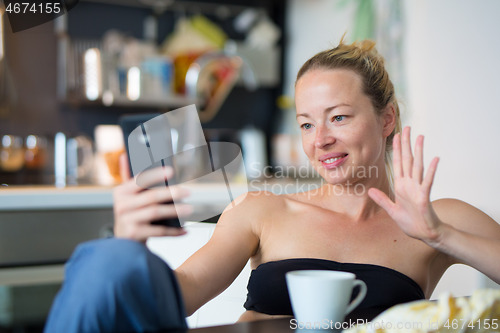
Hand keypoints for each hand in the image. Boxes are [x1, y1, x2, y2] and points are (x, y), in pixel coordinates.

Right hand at [113, 153, 191, 242]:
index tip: (171, 171)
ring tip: (189, 209)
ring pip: (156, 212)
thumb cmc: (130, 214)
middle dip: (171, 193)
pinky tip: (184, 229)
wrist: (123, 242)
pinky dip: (173, 231)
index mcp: (121, 192)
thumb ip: (128, 177)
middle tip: (187, 191)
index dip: (156, 175)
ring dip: (175, 210)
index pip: (139, 180)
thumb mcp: (126, 196)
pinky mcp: (134, 234)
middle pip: (151, 196)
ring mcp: (127, 220)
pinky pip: (158, 231)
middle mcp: (122, 205)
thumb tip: (124, 155)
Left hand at [368, 127, 442, 245]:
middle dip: (406, 144)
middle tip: (407, 128)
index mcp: (401, 186)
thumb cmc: (411, 223)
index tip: (396, 136)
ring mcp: (418, 189)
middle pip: (407, 160)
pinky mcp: (424, 196)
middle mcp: (410, 184)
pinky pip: (427, 181)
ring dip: (419, 151)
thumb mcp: (391, 210)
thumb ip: (382, 200)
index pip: (398, 163)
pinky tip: (434, 158)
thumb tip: (369, 191)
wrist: (425, 234)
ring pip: (417, 166)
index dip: (396, 150)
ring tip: (421, 137)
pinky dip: (431, 170)